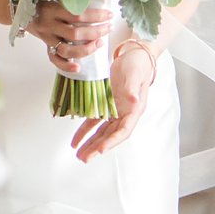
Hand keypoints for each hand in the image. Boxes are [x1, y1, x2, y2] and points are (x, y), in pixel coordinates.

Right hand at [27, 0, 111, 72]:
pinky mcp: (46, 46)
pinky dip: (66, 66)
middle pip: (75, 34)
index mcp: (53, 9)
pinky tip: (78, 67)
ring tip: (100, 43)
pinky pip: (55, 59)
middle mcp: (49, 25)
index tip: (109, 15)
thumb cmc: (43, 1)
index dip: (96, 16)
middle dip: (96, 32)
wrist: (20, 9)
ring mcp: (47, 38)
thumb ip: (71, 0)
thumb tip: (98, 2)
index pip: (78, 14)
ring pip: (67, 50)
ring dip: (87, 49)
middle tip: (108, 28)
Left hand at [71, 44, 154, 163]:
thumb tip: (133, 100)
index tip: (101, 149)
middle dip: (97, 148)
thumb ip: (133, 88)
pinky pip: (94, 121)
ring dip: (90, 143)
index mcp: (135, 110)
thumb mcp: (135, 74)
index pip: (124, 131)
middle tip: (84, 158)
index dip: (112, 141)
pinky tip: (76, 140)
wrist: (134, 56)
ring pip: (101, 132)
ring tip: (79, 154)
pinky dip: (85, 131)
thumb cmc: (137, 64)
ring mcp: (115, 111)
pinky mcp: (106, 105)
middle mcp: (125, 114)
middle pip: (110, 136)